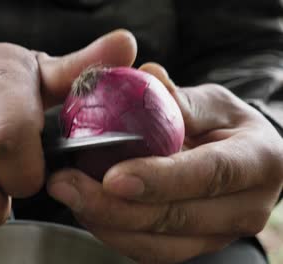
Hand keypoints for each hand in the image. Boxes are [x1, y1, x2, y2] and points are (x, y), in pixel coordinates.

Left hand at [47, 63, 282, 262]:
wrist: (243, 162)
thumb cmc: (228, 127)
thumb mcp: (213, 102)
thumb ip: (180, 98)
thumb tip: (146, 78)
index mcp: (258, 161)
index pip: (210, 174)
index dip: (160, 178)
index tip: (112, 177)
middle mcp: (246, 207)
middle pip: (178, 217)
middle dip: (115, 207)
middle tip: (67, 185)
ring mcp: (220, 234)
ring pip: (160, 244)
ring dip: (106, 223)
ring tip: (67, 196)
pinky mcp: (195, 246)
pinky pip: (151, 250)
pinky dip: (114, 233)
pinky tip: (85, 210)